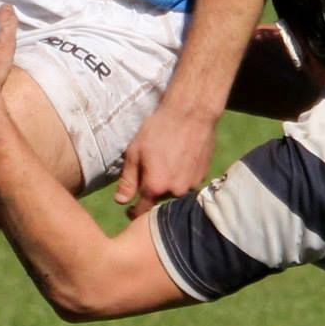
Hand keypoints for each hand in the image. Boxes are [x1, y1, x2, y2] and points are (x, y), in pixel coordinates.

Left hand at [114, 98, 218, 216]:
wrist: (192, 114)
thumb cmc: (159, 129)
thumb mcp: (135, 152)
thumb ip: (127, 180)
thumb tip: (121, 202)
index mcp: (155, 186)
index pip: (142, 211)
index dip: (133, 211)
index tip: (130, 209)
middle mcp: (175, 190)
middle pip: (159, 200)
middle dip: (153, 190)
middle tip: (150, 169)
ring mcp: (192, 184)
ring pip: (175, 191)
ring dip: (169, 183)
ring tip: (166, 161)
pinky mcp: (203, 175)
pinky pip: (188, 183)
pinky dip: (182, 176)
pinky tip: (179, 159)